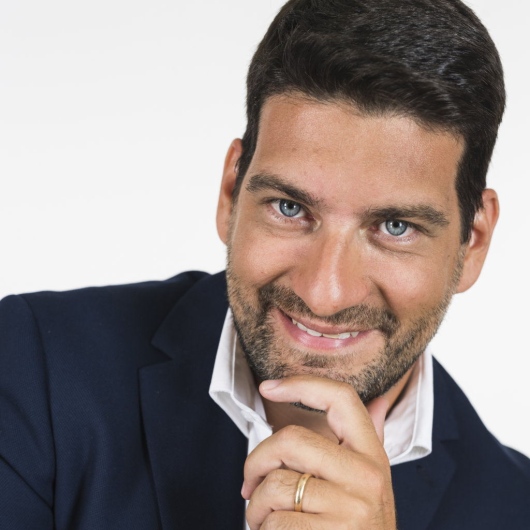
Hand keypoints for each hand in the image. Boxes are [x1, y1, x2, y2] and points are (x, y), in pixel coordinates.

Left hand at [241, 376, 395, 528]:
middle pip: (290, 439)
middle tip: (249, 483)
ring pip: (275, 484)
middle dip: (256, 460)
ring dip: (254, 505)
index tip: (268, 386)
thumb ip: (367, 445)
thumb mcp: (369, 487)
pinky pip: (274, 522)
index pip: (341, 398)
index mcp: (373, 456)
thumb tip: (379, 401)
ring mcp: (351, 509)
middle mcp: (367, 477)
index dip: (302, 384)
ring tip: (263, 519)